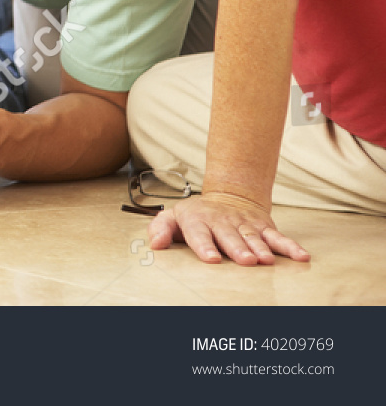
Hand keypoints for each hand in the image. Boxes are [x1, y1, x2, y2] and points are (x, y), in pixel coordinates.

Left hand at [147, 190, 308, 265]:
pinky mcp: (263, 225)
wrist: (227, 196)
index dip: (205, 246)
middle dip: (237, 248)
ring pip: (253, 236)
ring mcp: (244, 223)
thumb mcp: (173, 217)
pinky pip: (277, 236)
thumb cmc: (196, 215)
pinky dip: (290, 246)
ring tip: (267, 261)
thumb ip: (160, 229)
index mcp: (198, 220)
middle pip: (230, 236)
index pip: (199, 233)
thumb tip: (155, 245)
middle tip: (245, 261)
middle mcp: (222, 221)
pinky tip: (301, 256)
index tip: (211, 259)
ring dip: (261, 248)